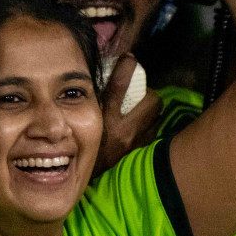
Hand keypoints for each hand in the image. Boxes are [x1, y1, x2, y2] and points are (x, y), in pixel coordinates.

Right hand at [93, 54, 161, 176]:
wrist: (86, 176)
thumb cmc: (78, 143)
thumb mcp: (82, 118)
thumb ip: (92, 100)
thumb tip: (100, 77)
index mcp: (105, 117)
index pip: (119, 84)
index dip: (127, 66)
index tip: (129, 59)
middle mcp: (124, 129)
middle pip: (153, 100)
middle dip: (150, 94)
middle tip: (141, 94)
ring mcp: (136, 142)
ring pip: (157, 116)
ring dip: (152, 111)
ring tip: (142, 111)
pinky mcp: (142, 151)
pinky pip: (153, 132)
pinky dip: (149, 126)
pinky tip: (141, 127)